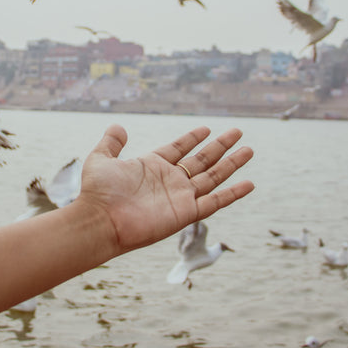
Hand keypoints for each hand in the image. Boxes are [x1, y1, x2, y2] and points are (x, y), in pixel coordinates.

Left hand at [76, 125, 253, 255]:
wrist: (101, 220)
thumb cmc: (98, 193)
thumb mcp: (101, 159)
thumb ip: (111, 143)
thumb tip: (118, 127)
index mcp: (153, 166)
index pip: (179, 149)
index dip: (193, 138)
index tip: (207, 129)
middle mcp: (170, 181)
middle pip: (202, 160)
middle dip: (220, 146)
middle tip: (238, 132)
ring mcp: (180, 197)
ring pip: (213, 177)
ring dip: (231, 164)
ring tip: (249, 149)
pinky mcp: (186, 213)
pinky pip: (215, 202)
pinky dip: (233, 194)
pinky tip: (249, 183)